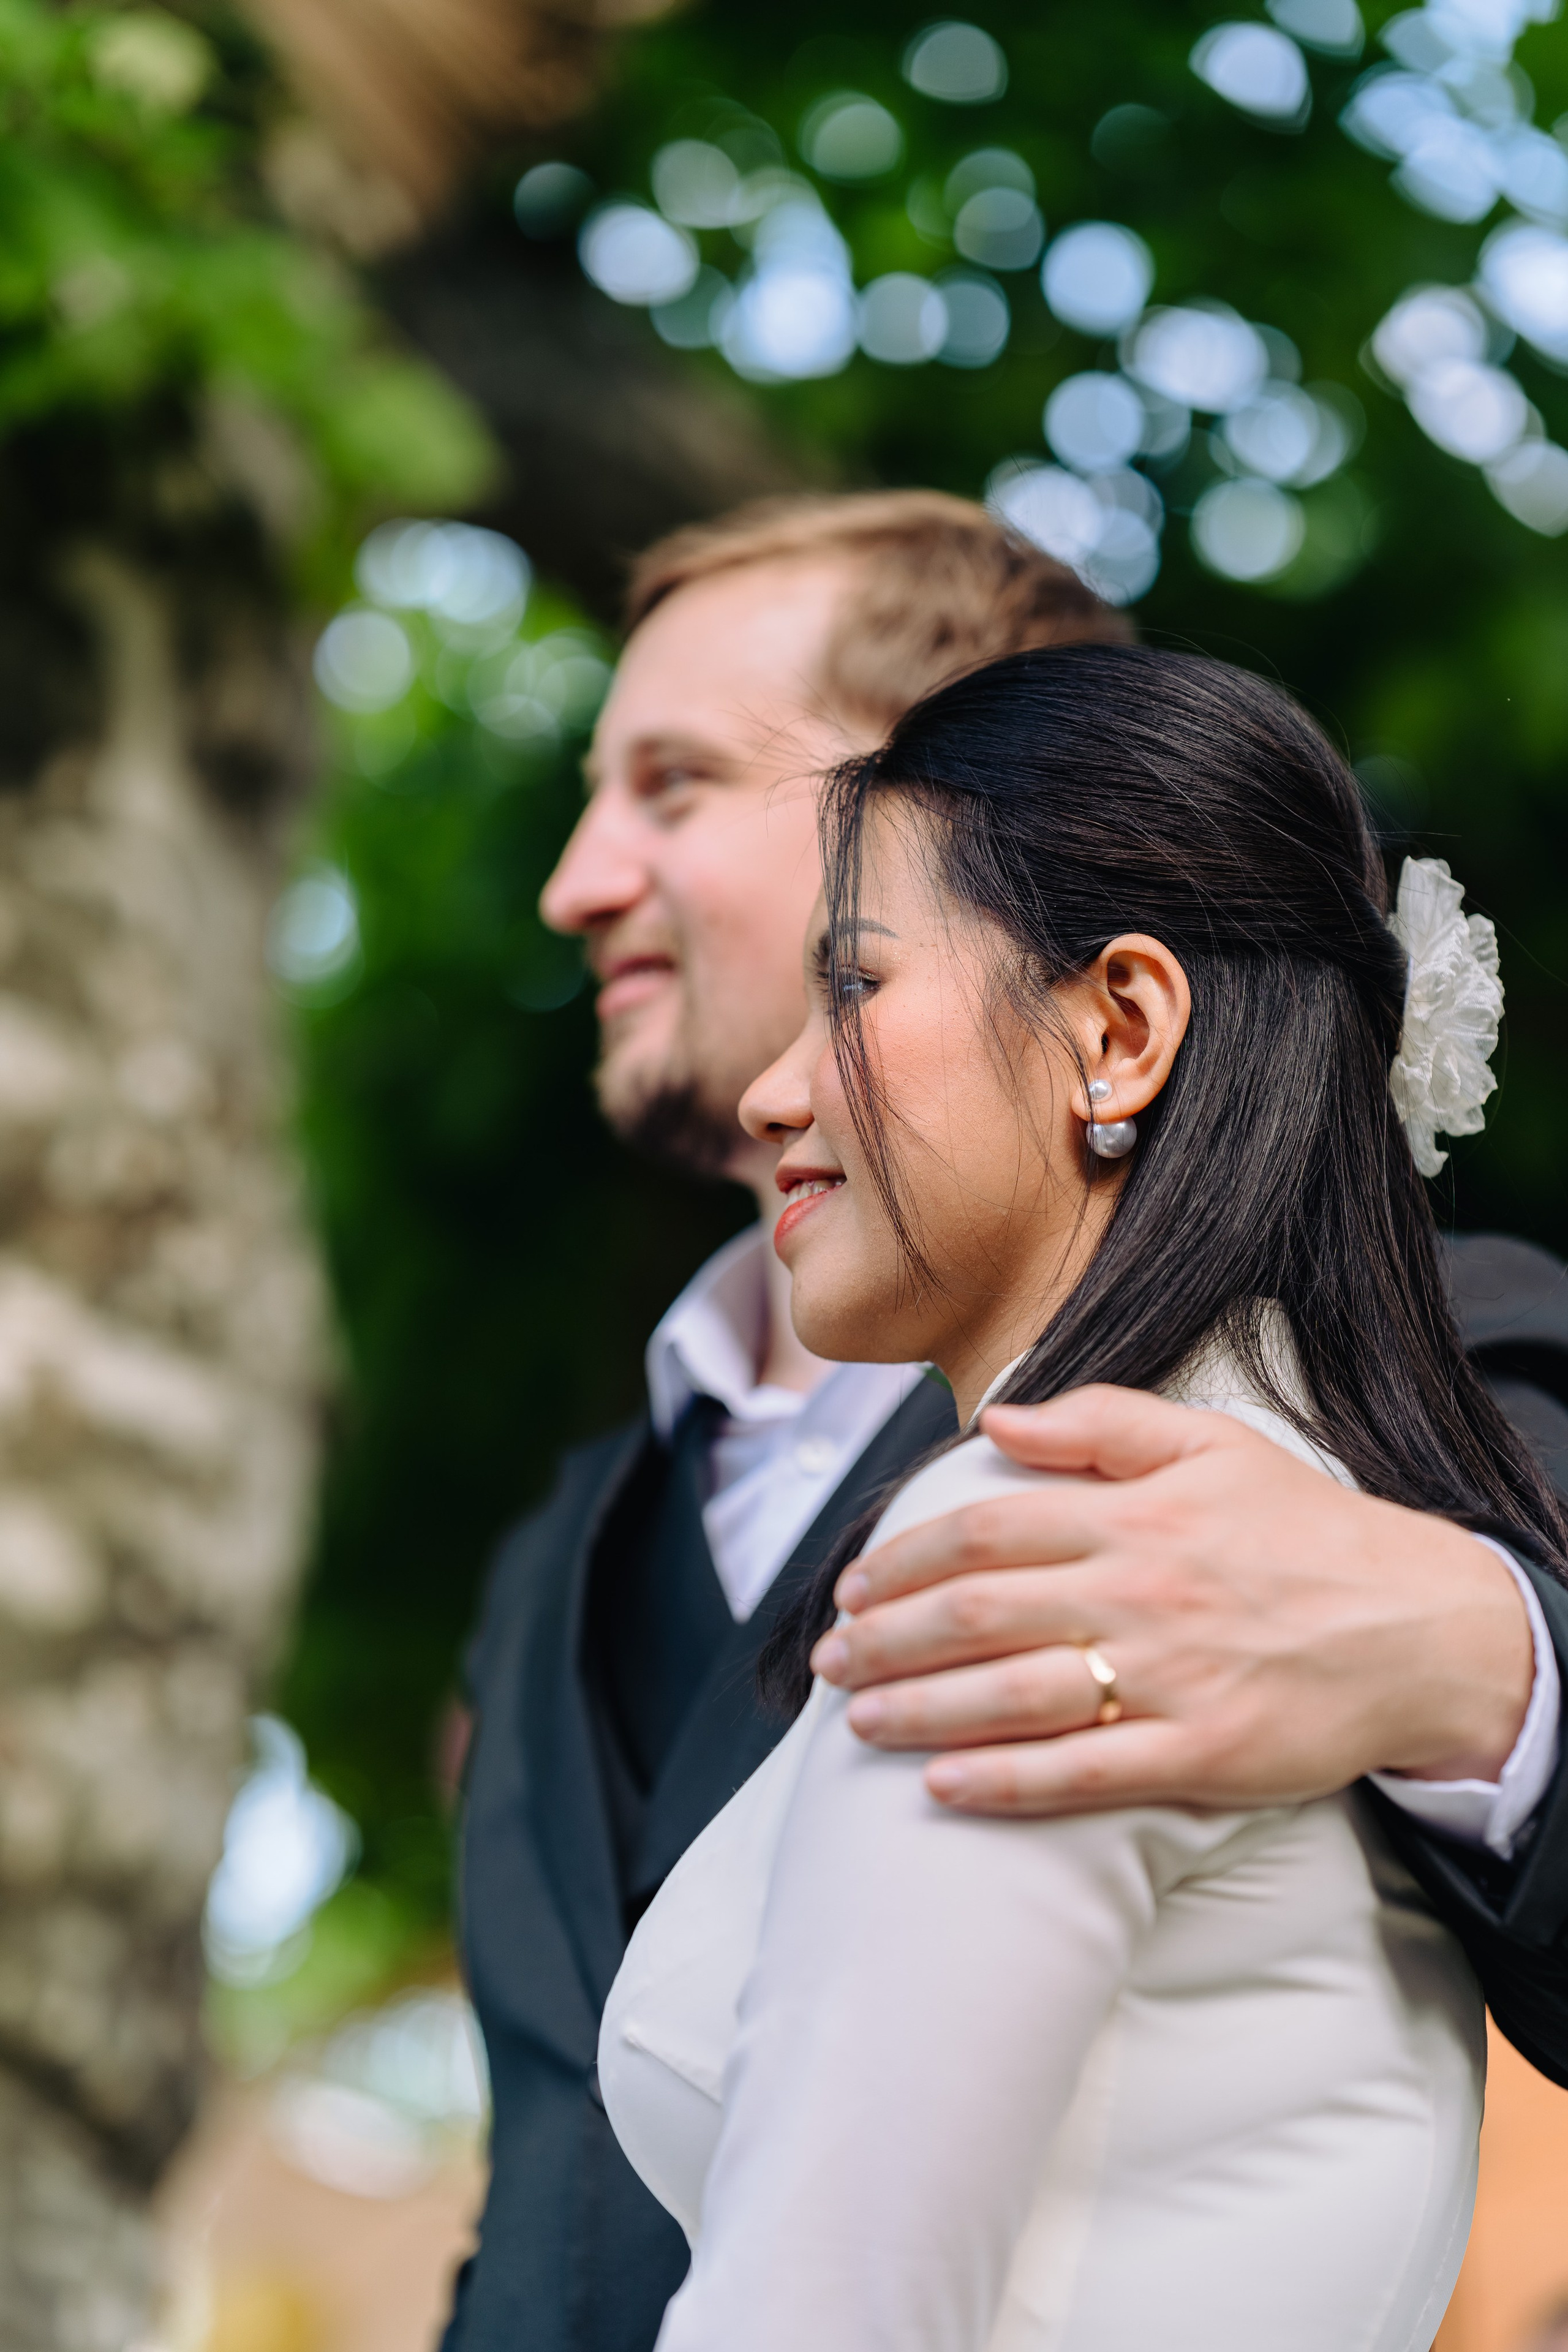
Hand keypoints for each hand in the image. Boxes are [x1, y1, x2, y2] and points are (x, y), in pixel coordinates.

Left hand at [808, 1385, 1535, 1816]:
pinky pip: (1081, 1774)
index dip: (905, 1559)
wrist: (1421, 1625)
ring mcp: (1168, 1677)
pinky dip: (1003, 1781)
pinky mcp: (1201, 1754)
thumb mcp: (1213, 1443)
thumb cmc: (1306, 1531)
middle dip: (888, 1639)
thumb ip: (1101, 1421)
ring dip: (920, 1709)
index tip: (854, 1586)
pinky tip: (941, 1785)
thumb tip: (998, 1419)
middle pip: (980, 1613)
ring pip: (1013, 1695)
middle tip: (830, 1662)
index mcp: (1135, 1514)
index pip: (985, 1529)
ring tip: (859, 1720)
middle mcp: (1140, 1591)